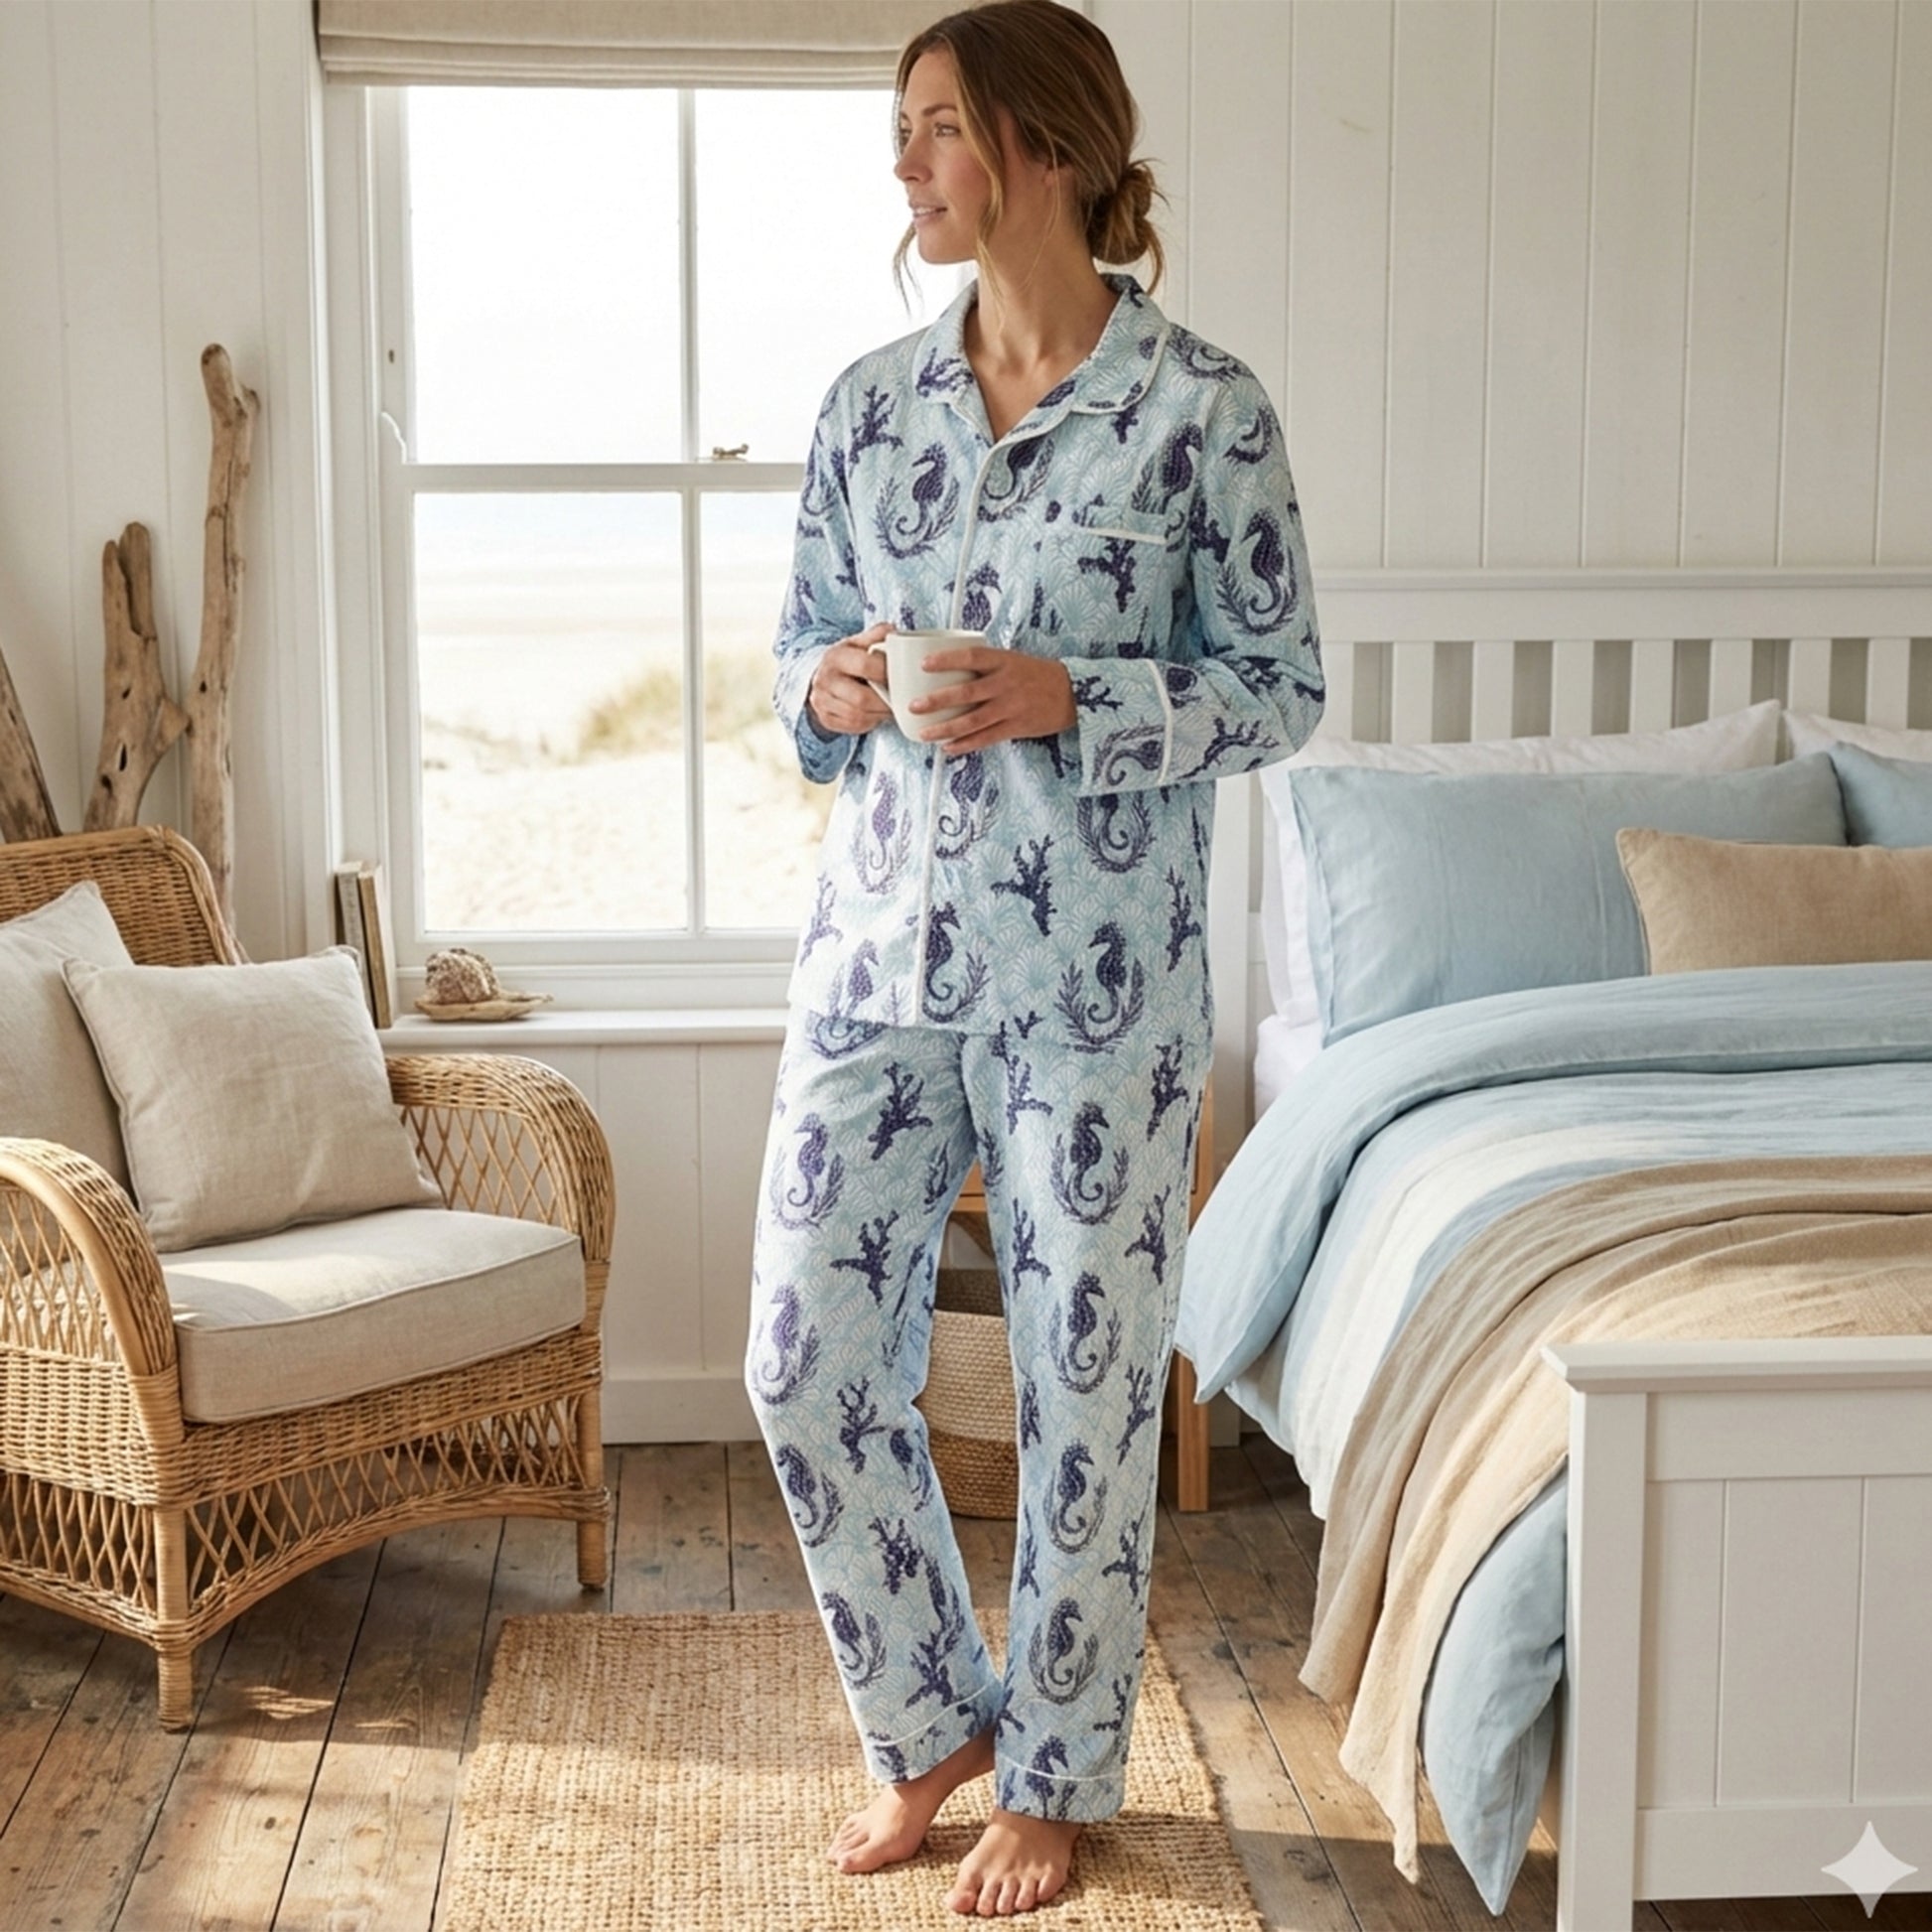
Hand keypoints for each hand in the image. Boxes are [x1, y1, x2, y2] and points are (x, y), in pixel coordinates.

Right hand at [806, 624, 893, 735]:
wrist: (822, 677)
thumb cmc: (848, 659)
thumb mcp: (858, 643)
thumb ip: (876, 635)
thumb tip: (893, 632)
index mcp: (835, 656)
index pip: (865, 665)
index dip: (886, 673)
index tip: (900, 676)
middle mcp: (825, 679)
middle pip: (861, 698)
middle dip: (885, 702)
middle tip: (899, 700)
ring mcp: (821, 701)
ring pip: (857, 716)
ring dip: (879, 715)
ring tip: (890, 708)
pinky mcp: (825, 718)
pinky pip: (852, 727)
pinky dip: (869, 723)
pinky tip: (876, 715)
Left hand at [912, 644, 1076, 754]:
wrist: (1074, 693)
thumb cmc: (1037, 674)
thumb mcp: (1013, 660)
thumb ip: (986, 664)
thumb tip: (950, 668)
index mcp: (1004, 661)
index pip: (971, 657)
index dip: (946, 660)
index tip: (924, 664)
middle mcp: (1005, 683)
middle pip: (966, 692)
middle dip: (937, 700)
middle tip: (913, 705)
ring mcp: (1011, 707)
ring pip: (972, 720)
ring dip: (945, 728)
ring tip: (924, 733)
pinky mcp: (1016, 727)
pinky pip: (986, 738)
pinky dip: (965, 744)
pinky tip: (948, 748)